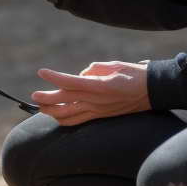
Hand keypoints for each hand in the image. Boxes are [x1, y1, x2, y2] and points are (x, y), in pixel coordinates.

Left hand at [32, 60, 150, 125]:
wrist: (152, 91)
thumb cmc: (135, 74)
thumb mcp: (115, 65)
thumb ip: (95, 69)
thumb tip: (82, 74)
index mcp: (99, 85)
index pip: (70, 82)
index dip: (54, 78)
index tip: (41, 72)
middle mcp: (96, 100)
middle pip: (64, 101)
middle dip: (46, 99)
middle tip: (34, 96)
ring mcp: (97, 110)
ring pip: (68, 115)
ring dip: (52, 112)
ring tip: (41, 107)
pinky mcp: (100, 116)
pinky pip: (77, 121)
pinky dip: (64, 119)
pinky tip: (56, 116)